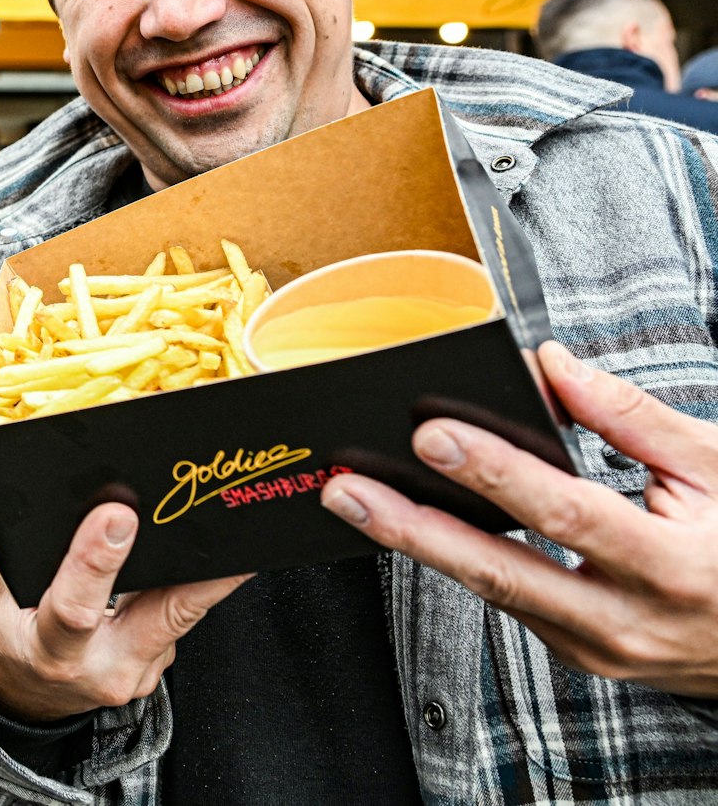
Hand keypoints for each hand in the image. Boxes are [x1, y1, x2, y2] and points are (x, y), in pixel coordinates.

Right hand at [0, 504, 250, 721]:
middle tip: (227, 534)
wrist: (20, 696)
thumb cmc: (4, 639)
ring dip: (204, 575)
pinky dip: (183, 584)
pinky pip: (177, 619)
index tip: (117, 516)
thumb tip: (31, 495)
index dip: (97, 560)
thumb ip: (5, 551)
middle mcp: (103, 670)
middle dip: (201, 578)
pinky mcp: (156, 665)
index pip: (77, 607)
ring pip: (180, 614)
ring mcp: (137, 673)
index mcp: (51, 653)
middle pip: (165, 617)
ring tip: (228, 533)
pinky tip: (191, 559)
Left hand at [322, 340, 717, 697]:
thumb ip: (632, 417)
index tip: (433, 433)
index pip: (566, 512)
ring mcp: (600, 648)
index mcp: (672, 568)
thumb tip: (550, 366)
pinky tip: (412, 524)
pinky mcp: (581, 654)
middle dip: (415, 528)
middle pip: (503, 572)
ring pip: (494, 591)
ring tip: (355, 500)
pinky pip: (509, 601)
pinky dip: (458, 560)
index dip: (495, 472)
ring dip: (419, 543)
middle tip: (349, 489)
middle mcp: (629, 620)